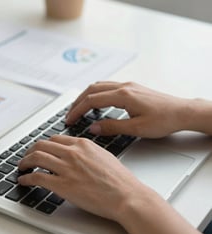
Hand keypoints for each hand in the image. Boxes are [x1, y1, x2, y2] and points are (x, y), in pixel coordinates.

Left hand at [18, 135, 148, 220]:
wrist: (127, 196)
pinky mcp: (63, 185)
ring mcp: (66, 168)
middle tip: (26, 158)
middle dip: (30, 151)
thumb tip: (76, 154)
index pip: (54, 139)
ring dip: (24, 162)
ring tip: (22, 168)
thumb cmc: (120, 180)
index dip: (43, 145)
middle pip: (41, 145)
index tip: (39, 150)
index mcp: (82, 144)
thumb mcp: (103, 156)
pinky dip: (27, 178)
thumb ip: (86, 152)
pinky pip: (37, 178)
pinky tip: (24, 181)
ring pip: (36, 158)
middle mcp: (72, 152)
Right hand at [66, 81, 188, 137]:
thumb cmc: (164, 120)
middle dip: (78, 102)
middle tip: (70, 115)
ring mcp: (128, 86)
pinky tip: (96, 103)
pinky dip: (96, 94)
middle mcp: (124, 87)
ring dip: (86, 96)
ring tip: (79, 109)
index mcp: (123, 96)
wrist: (183, 112)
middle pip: (92, 90)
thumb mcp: (136, 128)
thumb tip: (94, 128)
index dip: (77, 110)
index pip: (92, 101)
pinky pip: (107, 87)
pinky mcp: (132, 88)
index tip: (69, 120)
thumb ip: (112, 127)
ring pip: (99, 86)